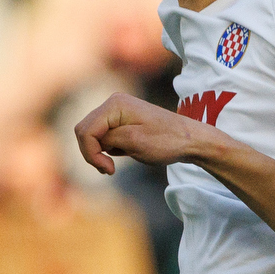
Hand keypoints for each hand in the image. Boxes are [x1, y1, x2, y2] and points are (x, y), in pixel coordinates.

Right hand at [74, 92, 208, 173]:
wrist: (190, 140)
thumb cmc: (166, 141)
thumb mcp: (133, 142)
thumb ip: (107, 139)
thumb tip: (90, 140)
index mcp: (114, 105)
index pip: (85, 131)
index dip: (91, 153)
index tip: (109, 170)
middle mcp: (112, 103)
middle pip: (84, 131)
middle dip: (91, 153)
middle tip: (109, 170)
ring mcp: (116, 111)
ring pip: (91, 135)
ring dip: (98, 153)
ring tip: (113, 166)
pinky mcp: (121, 121)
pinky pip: (102, 136)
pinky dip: (105, 150)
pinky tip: (120, 156)